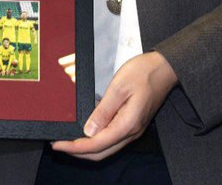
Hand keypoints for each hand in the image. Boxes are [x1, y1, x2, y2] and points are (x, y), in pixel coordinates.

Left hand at [51, 51, 176, 160]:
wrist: (164, 68)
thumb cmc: (143, 73)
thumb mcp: (119, 87)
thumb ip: (103, 111)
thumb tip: (89, 131)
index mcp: (127, 124)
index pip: (97, 144)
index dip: (75, 147)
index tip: (58, 144)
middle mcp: (131, 131)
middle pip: (101, 152)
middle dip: (78, 152)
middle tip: (58, 144)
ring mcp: (133, 129)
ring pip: (107, 148)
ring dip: (87, 148)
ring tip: (68, 140)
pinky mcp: (132, 124)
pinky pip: (112, 140)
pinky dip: (97, 141)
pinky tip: (86, 133)